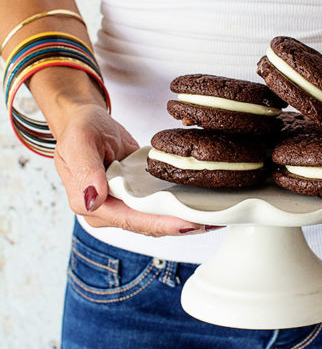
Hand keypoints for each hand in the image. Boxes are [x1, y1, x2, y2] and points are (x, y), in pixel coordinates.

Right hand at [54, 104, 209, 236]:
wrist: (86, 123)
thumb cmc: (80, 130)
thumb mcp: (80, 142)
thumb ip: (85, 169)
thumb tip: (93, 199)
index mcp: (88, 203)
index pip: (129, 219)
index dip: (159, 223)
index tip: (187, 223)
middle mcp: (107, 211)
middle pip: (147, 225)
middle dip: (179, 225)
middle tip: (212, 222)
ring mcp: (122, 206)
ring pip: (156, 220)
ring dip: (183, 219)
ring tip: (214, 217)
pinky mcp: (135, 197)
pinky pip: (158, 207)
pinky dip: (178, 207)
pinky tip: (201, 206)